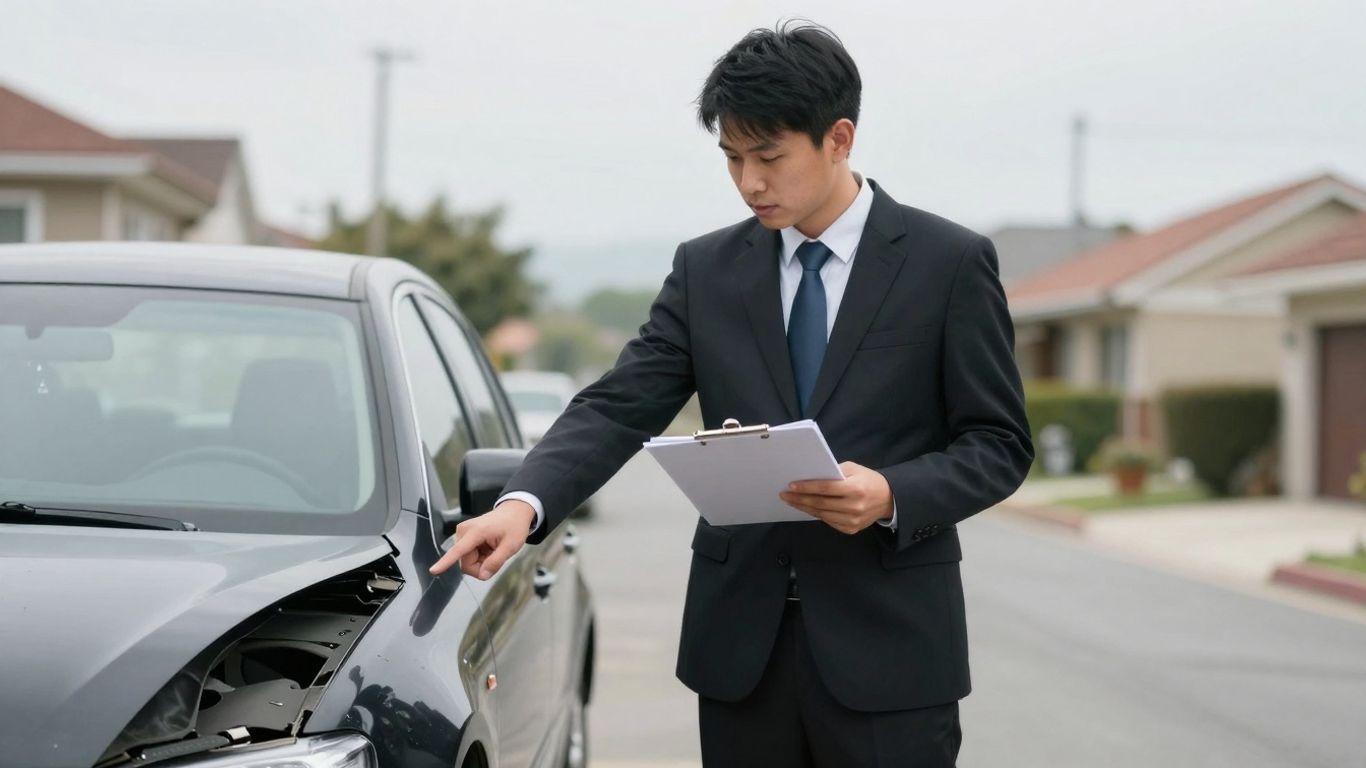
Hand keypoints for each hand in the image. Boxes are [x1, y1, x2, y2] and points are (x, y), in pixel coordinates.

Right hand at [429, 499, 535, 578]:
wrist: (514, 511)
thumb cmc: (514, 525)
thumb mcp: (511, 546)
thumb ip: (496, 562)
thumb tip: (482, 575)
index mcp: (476, 531)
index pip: (458, 551)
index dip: (445, 562)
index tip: (433, 570)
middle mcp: (464, 531)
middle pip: (465, 563)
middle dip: (480, 566)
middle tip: (496, 556)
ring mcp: (462, 533)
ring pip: (466, 561)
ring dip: (481, 561)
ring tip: (493, 549)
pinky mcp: (463, 536)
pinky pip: (467, 556)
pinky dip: (479, 556)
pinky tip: (488, 548)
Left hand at [779, 461, 893, 534]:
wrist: (888, 499)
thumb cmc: (868, 480)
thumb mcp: (854, 469)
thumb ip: (834, 472)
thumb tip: (811, 476)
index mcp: (855, 489)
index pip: (826, 489)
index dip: (807, 487)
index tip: (791, 485)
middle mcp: (854, 506)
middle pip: (820, 503)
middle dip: (800, 499)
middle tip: (785, 495)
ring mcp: (852, 521)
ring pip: (822, 514)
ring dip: (804, 508)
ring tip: (792, 501)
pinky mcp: (851, 529)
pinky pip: (828, 521)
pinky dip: (816, 514)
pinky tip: (806, 508)